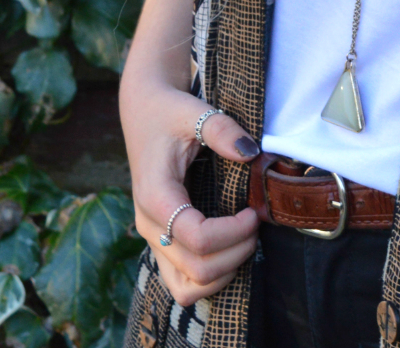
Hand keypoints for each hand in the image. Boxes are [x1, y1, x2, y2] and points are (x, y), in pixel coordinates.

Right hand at [123, 81, 260, 307]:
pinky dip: (207, 278)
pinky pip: (180, 282)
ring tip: (243, 242)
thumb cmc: (169, 112)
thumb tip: (251, 153)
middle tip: (256, 224)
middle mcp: (148, 225)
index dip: (234, 232)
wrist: (143, 112)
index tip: (254, 211)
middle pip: (197, 269)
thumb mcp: (195, 111)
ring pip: (185, 288)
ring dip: (222, 273)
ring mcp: (151, 238)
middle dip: (236, 252)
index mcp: (156, 196)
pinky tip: (227, 250)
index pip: (198, 238)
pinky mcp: (158, 241)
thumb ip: (222, 129)